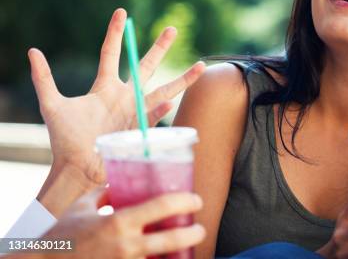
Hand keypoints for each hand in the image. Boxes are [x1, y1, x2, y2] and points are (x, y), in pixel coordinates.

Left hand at [29, 8, 205, 185]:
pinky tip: (168, 103)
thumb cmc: (64, 139)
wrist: (77, 168)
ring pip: (163, 90)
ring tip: (200, 65)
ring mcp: (135, 112)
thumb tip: (32, 51)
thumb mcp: (52, 106)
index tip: (122, 12)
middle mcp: (124, 96)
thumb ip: (43, 79)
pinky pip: (153, 116)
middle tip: (172, 29)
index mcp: (104, 87)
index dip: (116, 33)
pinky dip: (159, 111)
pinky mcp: (140, 129)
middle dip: (160, 47)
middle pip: (146, 66)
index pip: (112, 53)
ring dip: (182, 79)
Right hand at [41, 187, 204, 258]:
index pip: (162, 207)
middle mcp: (125, 246)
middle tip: (200, 229)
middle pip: (172, 240)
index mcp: (118, 222)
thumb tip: (122, 180)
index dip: (185, 201)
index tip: (196, 200)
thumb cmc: (63, 236)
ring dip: (178, 255)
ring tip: (186, 249)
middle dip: (193, 234)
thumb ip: (105, 193)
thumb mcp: (83, 207)